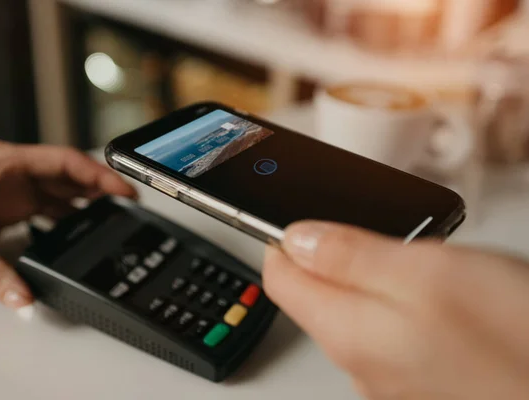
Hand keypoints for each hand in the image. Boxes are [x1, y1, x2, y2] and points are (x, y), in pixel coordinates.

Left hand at [0, 141, 135, 314]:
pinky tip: (80, 231)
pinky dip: (67, 218)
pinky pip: (48, 208)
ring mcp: (10, 189)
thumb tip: (24, 298)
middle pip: (68, 175)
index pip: (64, 162)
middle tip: (126, 206)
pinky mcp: (8, 207)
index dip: (98, 174)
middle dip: (99, 189)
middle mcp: (11, 173)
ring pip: (61, 191)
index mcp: (3, 163)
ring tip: (111, 219)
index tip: (122, 189)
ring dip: (86, 204)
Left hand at [263, 221, 528, 399]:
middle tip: (376, 230)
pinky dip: (398, 300)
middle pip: (315, 295)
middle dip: (334, 254)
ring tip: (417, 260)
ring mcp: (390, 376)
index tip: (294, 212)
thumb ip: (349, 257)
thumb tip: (294, 239)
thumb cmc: (517, 341)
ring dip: (371, 275)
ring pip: (355, 309)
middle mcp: (359, 363)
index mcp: (348, 332)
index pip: (280, 279)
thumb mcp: (426, 274)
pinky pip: (387, 328)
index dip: (279, 238)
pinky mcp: (418, 377)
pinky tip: (437, 294)